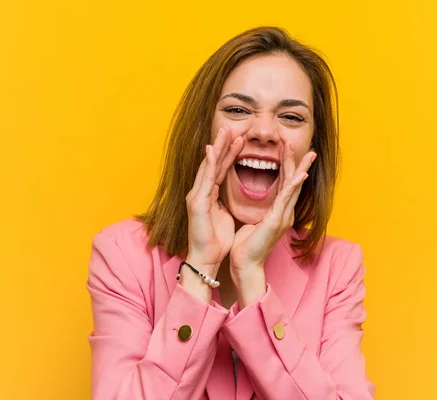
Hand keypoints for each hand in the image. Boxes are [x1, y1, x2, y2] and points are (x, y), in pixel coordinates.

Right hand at [185, 126, 243, 275]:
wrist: (206, 258)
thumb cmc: (216, 240)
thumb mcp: (224, 215)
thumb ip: (224, 202)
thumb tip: (230, 196)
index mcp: (209, 195)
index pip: (220, 170)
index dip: (229, 154)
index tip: (240, 139)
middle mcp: (200, 192)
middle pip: (213, 163)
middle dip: (222, 145)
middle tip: (231, 127)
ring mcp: (197, 196)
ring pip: (208, 167)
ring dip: (217, 148)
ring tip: (225, 131)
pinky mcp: (196, 203)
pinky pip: (205, 180)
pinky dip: (209, 164)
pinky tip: (213, 151)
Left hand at [230, 141, 315, 285]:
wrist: (245, 263)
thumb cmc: (247, 245)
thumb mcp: (254, 221)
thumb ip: (261, 210)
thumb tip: (259, 202)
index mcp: (279, 211)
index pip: (284, 184)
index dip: (287, 166)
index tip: (287, 150)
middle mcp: (285, 212)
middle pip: (292, 181)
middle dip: (296, 162)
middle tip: (298, 145)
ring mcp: (283, 216)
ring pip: (293, 187)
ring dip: (298, 168)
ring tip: (305, 154)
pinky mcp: (277, 221)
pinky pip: (286, 199)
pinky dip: (294, 185)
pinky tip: (300, 174)